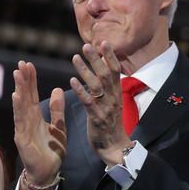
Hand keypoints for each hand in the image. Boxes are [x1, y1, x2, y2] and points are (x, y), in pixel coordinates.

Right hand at [12, 61, 65, 189]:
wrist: (47, 173)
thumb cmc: (51, 152)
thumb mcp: (58, 127)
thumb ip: (57, 110)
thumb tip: (57, 89)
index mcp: (34, 117)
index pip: (31, 94)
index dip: (30, 80)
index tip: (28, 64)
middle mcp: (26, 121)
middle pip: (24, 97)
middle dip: (23, 80)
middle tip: (21, 63)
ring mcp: (22, 130)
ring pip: (20, 106)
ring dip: (19, 90)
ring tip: (18, 75)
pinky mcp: (22, 139)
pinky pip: (20, 122)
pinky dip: (18, 109)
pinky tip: (17, 97)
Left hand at [69, 41, 132, 165]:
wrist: (114, 147)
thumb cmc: (109, 123)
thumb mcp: (111, 102)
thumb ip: (108, 86)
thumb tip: (103, 67)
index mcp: (116, 93)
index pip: (115, 71)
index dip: (110, 56)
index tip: (103, 42)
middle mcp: (113, 98)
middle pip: (106, 74)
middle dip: (96, 59)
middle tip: (86, 45)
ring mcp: (106, 108)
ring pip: (97, 85)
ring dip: (86, 70)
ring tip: (75, 57)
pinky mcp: (97, 118)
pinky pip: (88, 102)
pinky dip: (80, 90)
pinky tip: (72, 80)